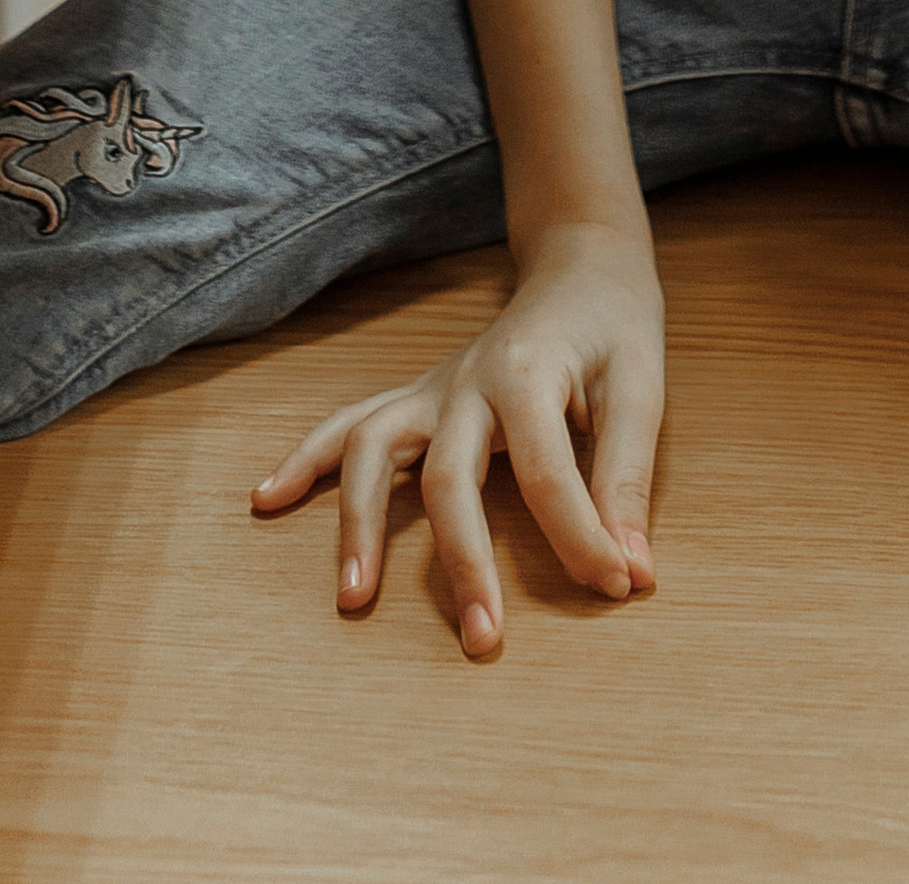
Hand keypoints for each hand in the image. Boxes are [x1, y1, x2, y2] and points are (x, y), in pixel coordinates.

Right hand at [251, 222, 663, 655]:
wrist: (580, 267)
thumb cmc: (614, 328)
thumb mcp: (641, 389)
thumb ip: (628, 479)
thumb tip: (632, 573)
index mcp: (528, 373)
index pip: (546, 472)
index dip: (580, 537)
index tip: (614, 588)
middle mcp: (468, 380)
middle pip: (449, 476)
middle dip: (463, 562)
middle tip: (482, 641)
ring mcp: (434, 389)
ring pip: (375, 449)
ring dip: (358, 523)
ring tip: (352, 596)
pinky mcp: (418, 400)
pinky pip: (350, 426)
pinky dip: (306, 460)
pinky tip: (267, 499)